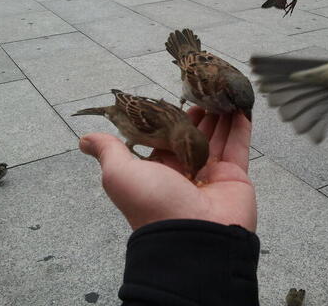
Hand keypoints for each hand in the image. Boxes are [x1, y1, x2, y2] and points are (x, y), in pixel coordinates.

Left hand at [79, 107, 256, 231]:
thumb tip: (84, 139)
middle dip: (200, 112)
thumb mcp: (119, 174)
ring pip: (218, 136)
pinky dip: (242, 127)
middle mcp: (185, 168)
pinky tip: (243, 107)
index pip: (166, 134)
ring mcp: (212, 173)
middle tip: (206, 88)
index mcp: (159, 167)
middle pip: (194, 133)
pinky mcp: (235, 176)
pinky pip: (239, 146)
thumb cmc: (153, 203)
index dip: (171, 115)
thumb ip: (108, 151)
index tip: (177, 96)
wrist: (193, 239)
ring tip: (225, 90)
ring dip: (221, 114)